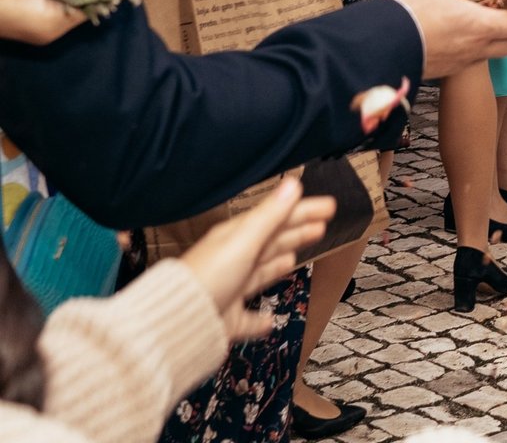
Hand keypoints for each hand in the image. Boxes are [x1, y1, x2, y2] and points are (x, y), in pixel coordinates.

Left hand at [179, 178, 333, 343]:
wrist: (177, 324)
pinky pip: (248, 319)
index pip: (276, 218)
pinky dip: (261, 320)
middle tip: (322, 226)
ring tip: (295, 259)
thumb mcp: (244, 241)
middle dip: (296, 232)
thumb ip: (271, 215)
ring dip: (279, 264)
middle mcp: (232, 262)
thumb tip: (293, 184)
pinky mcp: (227, 320)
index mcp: (235, 239)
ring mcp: (230, 292)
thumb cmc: (208, 278)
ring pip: (261, 274)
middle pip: (270, 243)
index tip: (328, 206)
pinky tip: (271, 320)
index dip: (303, 210)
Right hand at [389, 0, 506, 77]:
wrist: (375, 45)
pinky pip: (472, 59)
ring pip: (493, 52)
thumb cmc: (407, 11)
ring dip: (497, 36)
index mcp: (479, 26)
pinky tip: (459, 29)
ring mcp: (461, 63)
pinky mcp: (446, 70)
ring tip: (481, 15)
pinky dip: (476, 44)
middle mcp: (476, 48)